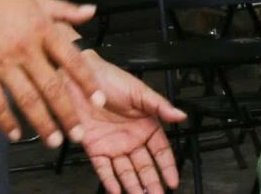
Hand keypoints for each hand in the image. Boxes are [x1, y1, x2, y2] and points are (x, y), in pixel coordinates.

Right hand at [0, 0, 103, 146]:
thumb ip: (66, 10)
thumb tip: (91, 11)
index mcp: (43, 30)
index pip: (73, 60)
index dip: (88, 82)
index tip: (99, 100)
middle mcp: (26, 49)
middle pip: (52, 87)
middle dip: (67, 113)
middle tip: (78, 134)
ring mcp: (3, 63)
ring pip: (27, 100)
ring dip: (42, 123)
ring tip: (53, 140)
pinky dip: (6, 121)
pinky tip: (15, 134)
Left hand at [77, 52, 188, 193]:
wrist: (80, 78)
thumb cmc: (111, 80)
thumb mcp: (140, 91)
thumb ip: (160, 106)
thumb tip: (180, 115)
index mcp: (146, 125)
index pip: (161, 151)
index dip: (167, 166)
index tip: (173, 180)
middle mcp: (131, 138)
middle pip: (145, 166)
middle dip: (152, 182)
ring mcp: (113, 145)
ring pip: (126, 171)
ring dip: (133, 186)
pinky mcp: (95, 148)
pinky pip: (104, 169)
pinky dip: (109, 181)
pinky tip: (116, 190)